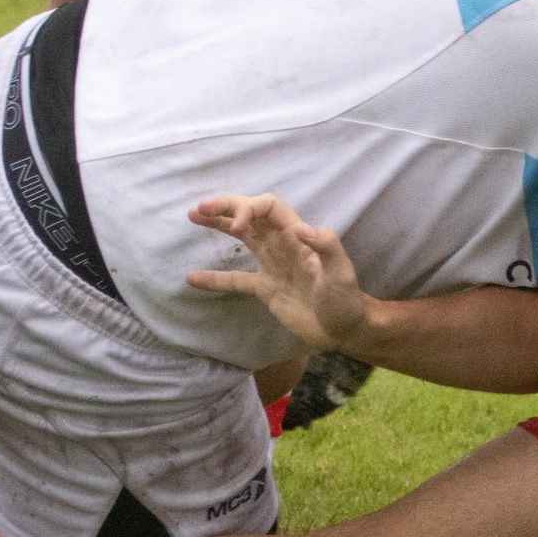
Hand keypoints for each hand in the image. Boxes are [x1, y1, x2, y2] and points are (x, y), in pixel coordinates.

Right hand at [184, 193, 370, 351]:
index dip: (249, 209)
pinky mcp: (265, 288)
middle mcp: (282, 245)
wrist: (343, 329)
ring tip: (193, 216)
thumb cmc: (345, 299)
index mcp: (298, 235)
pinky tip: (192, 278)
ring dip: (219, 225)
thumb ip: (327, 247)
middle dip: (226, 207)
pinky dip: (214, 278)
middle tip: (199, 209)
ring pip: (241, 237)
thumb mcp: (341, 272)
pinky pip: (235, 279)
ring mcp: (271, 265)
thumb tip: (301, 228)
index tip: (238, 227)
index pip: (268, 207)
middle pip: (251, 215)